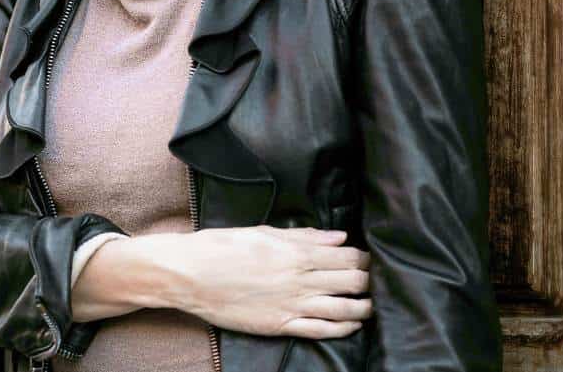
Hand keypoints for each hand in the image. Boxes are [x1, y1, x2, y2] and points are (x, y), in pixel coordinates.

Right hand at [177, 225, 372, 338]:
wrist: (193, 274)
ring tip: (369, 303)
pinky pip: (321, 331)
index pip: (345, 256)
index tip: (366, 257)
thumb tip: (338, 237)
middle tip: (369, 278)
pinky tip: (352, 324)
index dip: (362, 258)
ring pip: (342, 309)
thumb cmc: (225, 247)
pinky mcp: (281, 325)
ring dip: (362, 306)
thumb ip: (304, 236)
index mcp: (296, 252)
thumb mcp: (265, 232)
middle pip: (349, 281)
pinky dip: (343, 328)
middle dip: (365, 280)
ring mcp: (291, 305)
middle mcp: (299, 280)